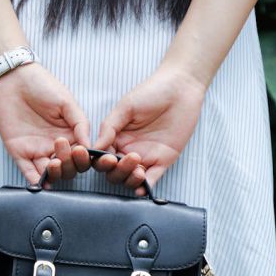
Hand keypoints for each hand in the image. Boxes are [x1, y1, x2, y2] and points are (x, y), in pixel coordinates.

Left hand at [0, 63, 91, 185]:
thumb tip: (90, 146)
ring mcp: (37, 150)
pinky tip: (41, 183)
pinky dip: (35, 180)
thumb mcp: (66, 102)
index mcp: (70, 135)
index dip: (83, 158)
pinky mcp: (19, 151)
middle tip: (66, 151)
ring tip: (54, 164)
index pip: (81, 156)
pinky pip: (28, 171)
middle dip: (70, 165)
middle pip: (68, 168)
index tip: (81, 151)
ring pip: (50, 173)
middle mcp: (55, 146)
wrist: (14, 78)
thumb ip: (80, 124)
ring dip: (55, 174)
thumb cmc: (42, 85)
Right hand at [93, 66, 206, 195]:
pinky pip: (152, 179)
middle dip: (116, 171)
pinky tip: (142, 187)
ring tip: (137, 170)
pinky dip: (145, 186)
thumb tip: (94, 147)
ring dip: (129, 179)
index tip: (106, 158)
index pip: (102, 157)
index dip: (101, 162)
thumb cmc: (152, 92)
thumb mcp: (125, 107)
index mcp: (116, 137)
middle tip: (124, 160)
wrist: (181, 88)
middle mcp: (128, 149)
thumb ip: (109, 127)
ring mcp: (146, 156)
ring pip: (130, 178)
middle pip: (114, 171)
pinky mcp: (163, 160)